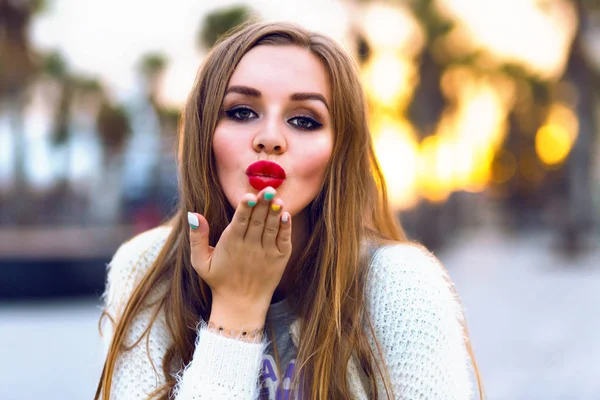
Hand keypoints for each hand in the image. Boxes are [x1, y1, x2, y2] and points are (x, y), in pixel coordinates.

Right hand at [187, 187, 291, 323]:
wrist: (241, 304)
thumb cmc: (219, 280)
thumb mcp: (200, 261)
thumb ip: (197, 238)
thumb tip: (193, 214)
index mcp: (231, 244)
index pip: (240, 222)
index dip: (245, 208)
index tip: (249, 196)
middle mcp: (250, 247)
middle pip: (257, 221)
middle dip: (263, 204)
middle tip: (268, 188)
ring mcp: (266, 253)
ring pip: (271, 228)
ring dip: (275, 213)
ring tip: (278, 198)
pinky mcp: (279, 258)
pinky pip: (283, 240)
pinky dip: (285, 228)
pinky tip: (286, 215)